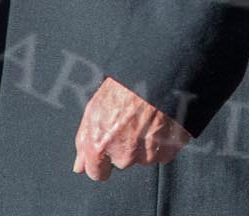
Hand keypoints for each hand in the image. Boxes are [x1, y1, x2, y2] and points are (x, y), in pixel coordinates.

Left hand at [72, 77, 191, 180]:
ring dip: (144, 143)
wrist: (154, 74)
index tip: (107, 152)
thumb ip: (84, 142)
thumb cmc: (123, 87)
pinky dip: (163, 141)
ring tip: (145, 117)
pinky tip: (159, 122)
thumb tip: (79, 166)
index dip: (101, 162)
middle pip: (122, 161)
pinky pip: (164, 153)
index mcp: (100, 145)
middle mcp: (123, 154)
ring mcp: (147, 154)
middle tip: (129, 121)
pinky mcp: (169, 149)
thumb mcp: (93, 109)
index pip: (97, 174)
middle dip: (125, 147)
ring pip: (144, 157)